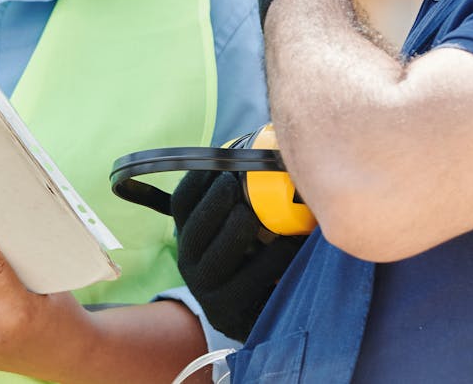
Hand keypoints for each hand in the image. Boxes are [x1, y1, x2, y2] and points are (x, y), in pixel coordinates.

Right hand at [171, 169, 305, 341]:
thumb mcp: (239, 230)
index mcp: (190, 236)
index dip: (196, 180)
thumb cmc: (253, 259)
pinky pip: (250, 282)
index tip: (220, 161)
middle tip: (236, 183)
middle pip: (194, 229)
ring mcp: (206, 291)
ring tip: (253, 214)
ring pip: (217, 257)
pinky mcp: (228, 313)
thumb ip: (240, 200)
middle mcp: (189, 263)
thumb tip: (263, 156)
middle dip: (214, 202)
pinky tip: (290, 244)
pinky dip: (272, 259)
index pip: (181, 203)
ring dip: (236, 230)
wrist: (255, 316)